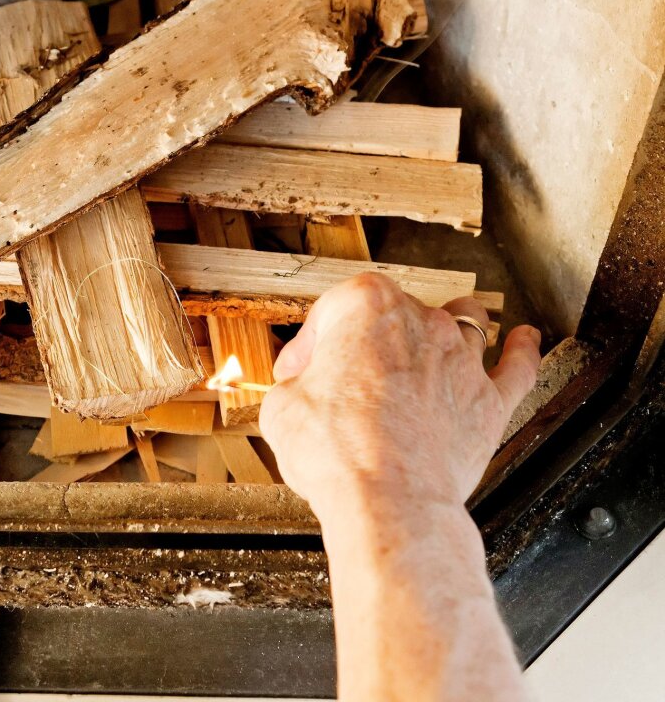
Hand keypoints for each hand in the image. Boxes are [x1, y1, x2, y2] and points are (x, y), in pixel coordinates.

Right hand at [259, 272, 540, 518]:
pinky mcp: (489, 401)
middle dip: (369, 341)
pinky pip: (517, 366)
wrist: (386, 499)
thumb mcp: (281, 407)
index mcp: (364, 306)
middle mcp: (419, 322)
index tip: (301, 372)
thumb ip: (296, 384)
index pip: (332, 310)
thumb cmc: (334, 451)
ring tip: (437, 338)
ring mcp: (461, 359)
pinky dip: (522, 350)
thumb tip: (302, 389)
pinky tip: (524, 339)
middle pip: (396, 313)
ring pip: (463, 323)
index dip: (311, 344)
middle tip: (347, 379)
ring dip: (447, 328)